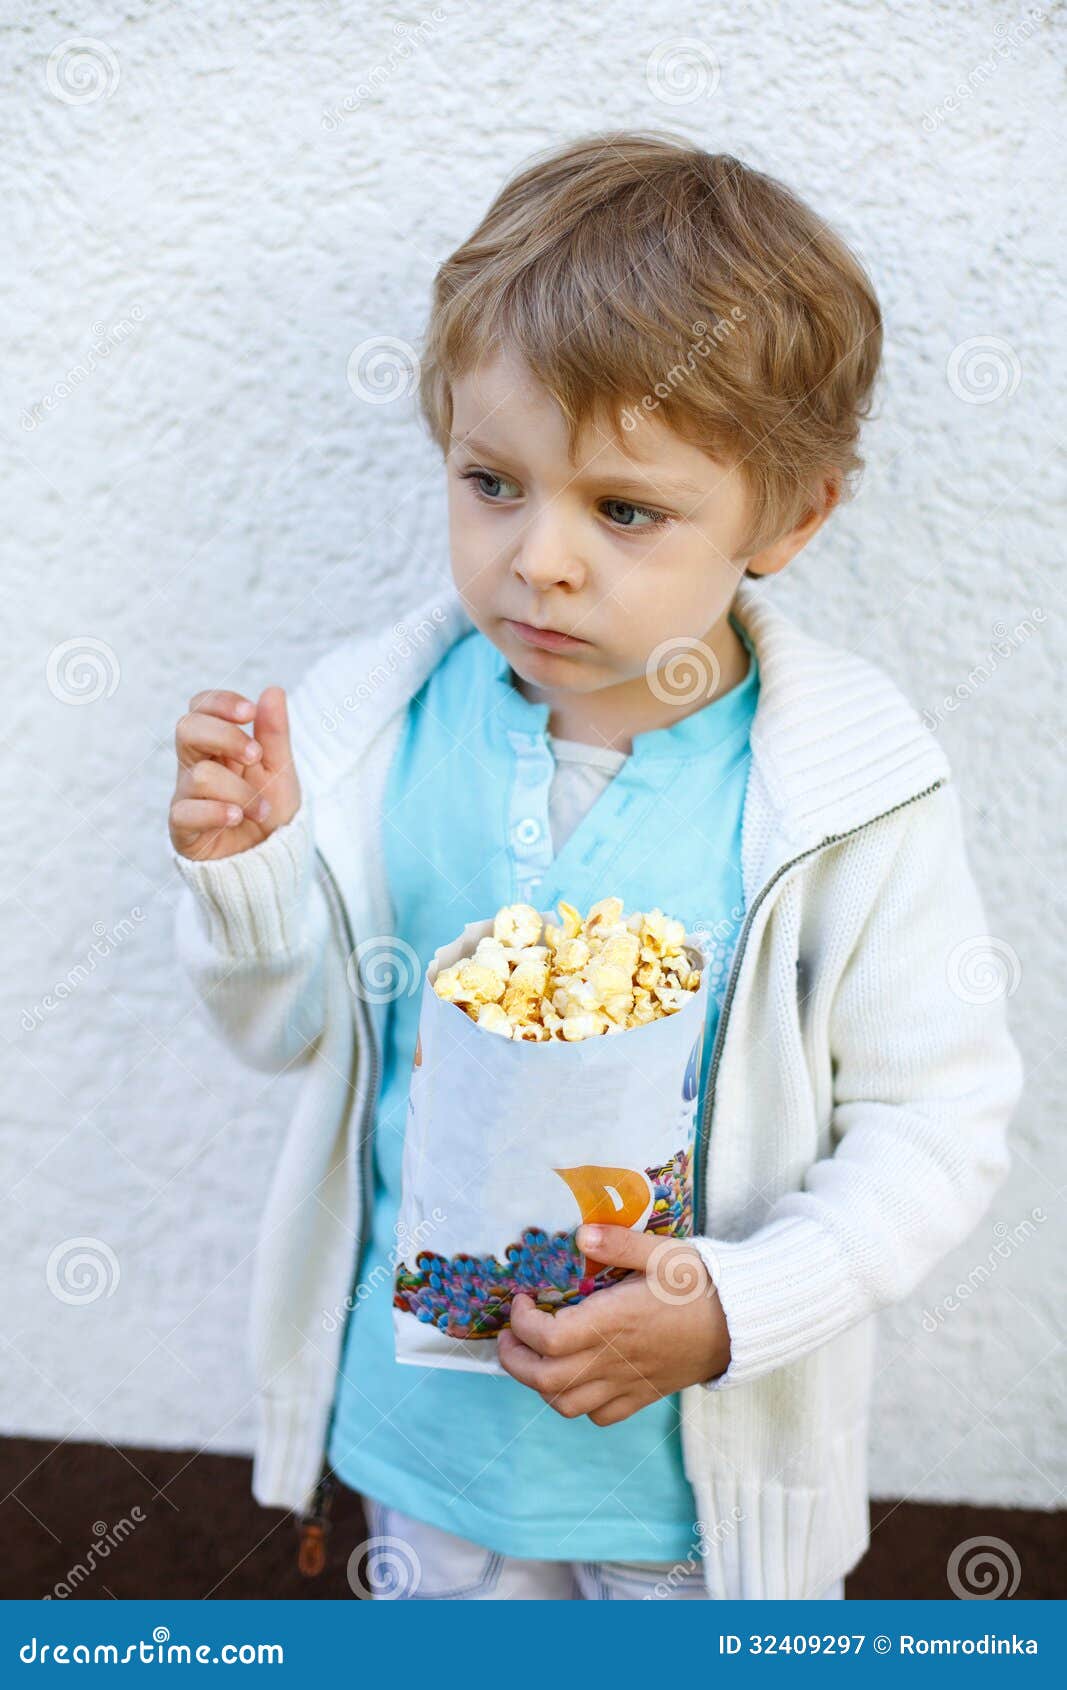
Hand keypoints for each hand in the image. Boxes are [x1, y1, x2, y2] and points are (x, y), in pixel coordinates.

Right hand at [169, 686, 301, 861]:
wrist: (269, 863)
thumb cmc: (271, 814)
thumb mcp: (280, 771)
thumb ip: (275, 734)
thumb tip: (272, 690)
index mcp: (217, 746)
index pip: (201, 708)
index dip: (220, 703)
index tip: (249, 712)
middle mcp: (196, 766)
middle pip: (187, 728)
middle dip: (225, 737)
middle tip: (256, 757)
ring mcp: (186, 796)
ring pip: (200, 774)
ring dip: (240, 791)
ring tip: (262, 810)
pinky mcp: (182, 828)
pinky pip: (186, 810)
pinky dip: (216, 811)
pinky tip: (237, 817)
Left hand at [496, 1224, 730, 1426]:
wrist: (742, 1322)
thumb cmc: (701, 1283)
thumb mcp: (662, 1252)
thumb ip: (618, 1243)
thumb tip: (579, 1235)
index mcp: (613, 1323)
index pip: (548, 1339)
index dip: (522, 1324)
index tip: (522, 1300)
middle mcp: (614, 1359)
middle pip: (545, 1380)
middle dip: (515, 1360)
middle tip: (510, 1335)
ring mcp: (628, 1382)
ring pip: (567, 1405)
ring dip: (541, 1385)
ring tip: (537, 1357)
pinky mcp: (643, 1395)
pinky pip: (600, 1416)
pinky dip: (578, 1403)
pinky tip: (578, 1377)